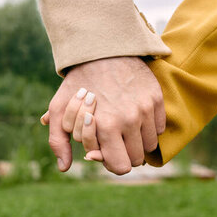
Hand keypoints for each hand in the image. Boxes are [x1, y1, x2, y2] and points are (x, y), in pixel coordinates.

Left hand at [42, 56, 164, 174]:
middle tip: (116, 141)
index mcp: (105, 126)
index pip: (120, 167)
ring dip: (138, 142)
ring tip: (125, 129)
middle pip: (137, 159)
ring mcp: (145, 109)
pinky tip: (136, 116)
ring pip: (150, 145)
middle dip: (126, 154)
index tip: (108, 153)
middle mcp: (129, 119)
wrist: (102, 49)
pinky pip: (159, 128)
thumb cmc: (78, 82)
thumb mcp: (59, 108)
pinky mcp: (156, 99)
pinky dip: (149, 127)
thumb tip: (63, 168)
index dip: (113, 163)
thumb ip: (58, 141)